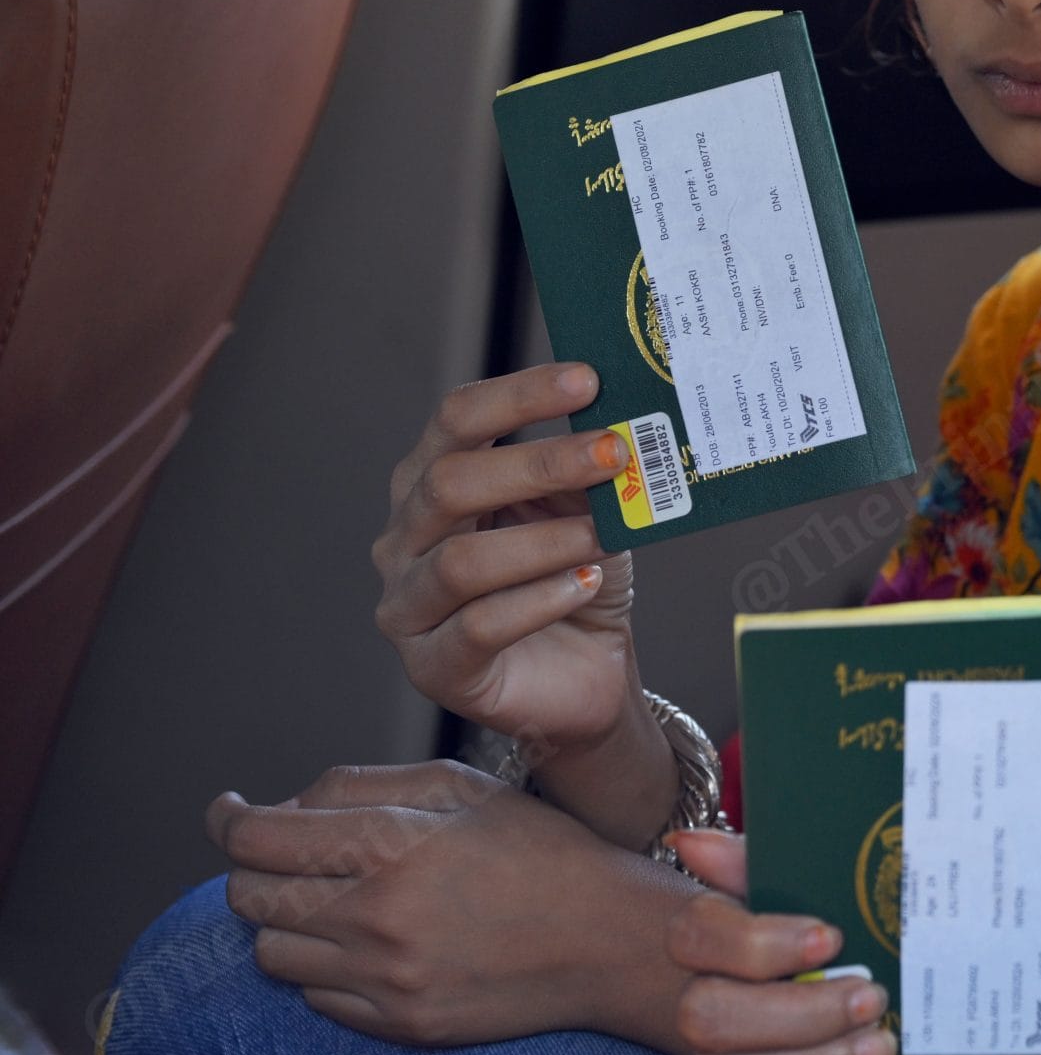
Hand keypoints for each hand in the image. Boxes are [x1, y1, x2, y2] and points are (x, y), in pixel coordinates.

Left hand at [209, 760, 698, 1051]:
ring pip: (271, 953)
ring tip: (338, 901)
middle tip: (291, 854)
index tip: (229, 811)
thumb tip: (289, 805)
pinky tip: (374, 944)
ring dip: (288, 922)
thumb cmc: (542, 852)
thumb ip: (365, 785)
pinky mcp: (395, 1023)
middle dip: (257, 868)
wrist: (608, 939)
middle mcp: (374, 915)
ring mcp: (382, 978)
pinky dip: (326, 969)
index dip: (229, 819)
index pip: (255, 837)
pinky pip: (316, 998)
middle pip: (249, 896)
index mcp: (390, 843)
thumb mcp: (463, 787)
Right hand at [373, 363, 638, 748]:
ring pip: (461, 561)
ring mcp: (408, 605)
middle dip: (539, 462)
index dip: (519, 394)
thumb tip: (622, 421)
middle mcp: (405, 538)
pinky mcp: (435, 666)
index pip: (456, 419)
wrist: (585, 675)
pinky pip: (478, 627)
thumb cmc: (575, 580)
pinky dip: (539, 600)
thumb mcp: (584, 511)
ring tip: (605, 534)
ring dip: (544, 540)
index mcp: (432, 482)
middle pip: (450, 483)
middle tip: (613, 453)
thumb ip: (585, 470)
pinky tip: (584, 582)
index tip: (587, 380)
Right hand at [665, 831, 908, 1054]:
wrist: (908, 1024)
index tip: (832, 938)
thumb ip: (764, 868)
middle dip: (798, 1012)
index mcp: (716, 946)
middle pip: (704, 1016)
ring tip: (881, 1044)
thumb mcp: (826, 900)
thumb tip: (691, 842)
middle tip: (871, 998)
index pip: (692, 934)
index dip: (758, 942)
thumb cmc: (858, 951)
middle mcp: (703, 1006)